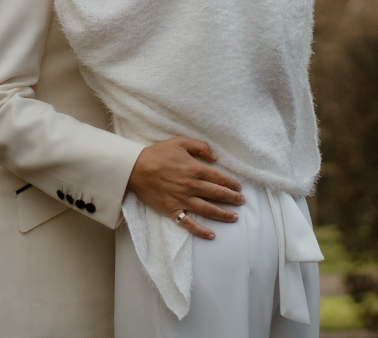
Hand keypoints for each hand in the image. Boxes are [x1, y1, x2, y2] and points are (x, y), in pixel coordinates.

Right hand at [127, 137, 242, 239]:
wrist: (136, 168)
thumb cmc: (158, 154)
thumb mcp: (180, 142)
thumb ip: (200, 146)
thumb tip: (215, 157)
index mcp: (195, 169)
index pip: (219, 178)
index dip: (231, 183)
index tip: (239, 188)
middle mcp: (192, 186)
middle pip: (217, 194)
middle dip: (232, 199)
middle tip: (241, 202)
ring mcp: (182, 200)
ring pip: (208, 210)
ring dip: (223, 214)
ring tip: (234, 217)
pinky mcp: (172, 211)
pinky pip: (189, 223)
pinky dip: (201, 231)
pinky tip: (211, 235)